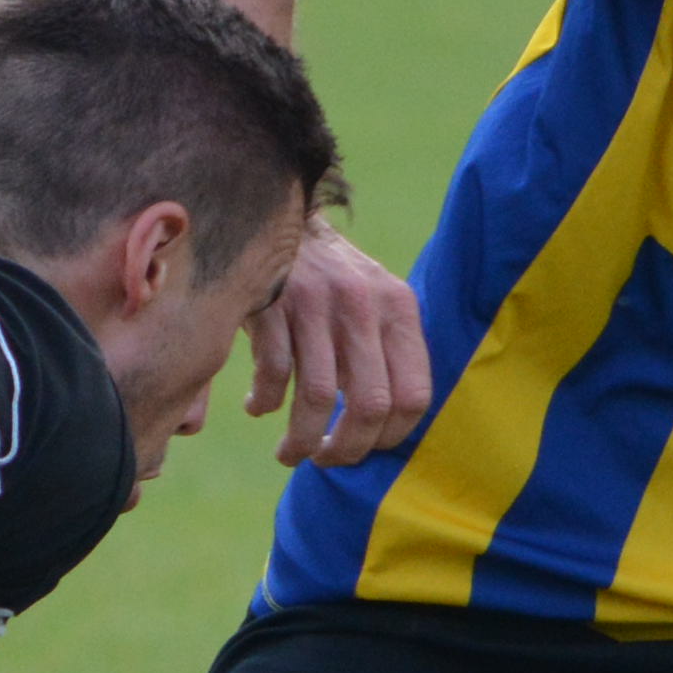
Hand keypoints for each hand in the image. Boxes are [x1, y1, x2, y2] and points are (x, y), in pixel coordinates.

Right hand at [239, 218, 429, 468]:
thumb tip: (384, 428)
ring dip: (301, 440)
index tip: (365, 449)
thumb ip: (385, 351)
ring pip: (320, 397)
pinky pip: (275, 373)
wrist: (275, 212)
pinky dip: (266, 403)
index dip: (391, 437)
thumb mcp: (371, 300)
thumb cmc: (326, 277)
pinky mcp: (273, 302)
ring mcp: (317, 302)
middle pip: (370, 405)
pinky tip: (258, 408)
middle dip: (346, 449)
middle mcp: (364, 304)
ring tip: (289, 454)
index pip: (415, 395)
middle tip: (324, 460)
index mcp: (398, 309)